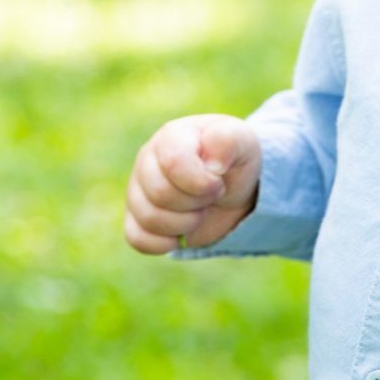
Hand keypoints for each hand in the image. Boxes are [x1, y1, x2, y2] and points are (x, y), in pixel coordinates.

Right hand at [123, 113, 261, 253]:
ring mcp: (138, 189)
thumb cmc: (234, 160)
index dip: (201, 182)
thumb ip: (228, 140)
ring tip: (199, 211)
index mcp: (171, 136)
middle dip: (195, 203)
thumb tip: (211, 164)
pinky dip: (164, 243)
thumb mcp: (243, 142)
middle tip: (211, 196)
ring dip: (184, 224)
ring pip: (148, 218)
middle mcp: (147, 160)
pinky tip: (181, 234)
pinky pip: (137, 238)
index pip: (173, 162)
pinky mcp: (136, 218)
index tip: (219, 182)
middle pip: (160, 193)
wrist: (233, 188)